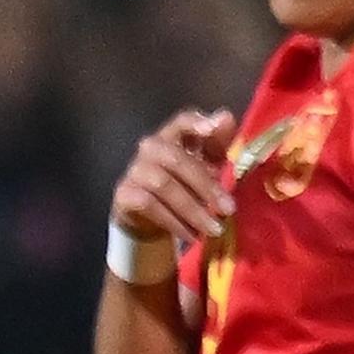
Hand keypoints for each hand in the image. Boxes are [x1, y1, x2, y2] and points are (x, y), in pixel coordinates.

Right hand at [111, 110, 236, 246]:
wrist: (149, 218)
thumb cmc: (184, 185)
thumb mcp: (207, 165)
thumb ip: (218, 143)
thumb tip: (226, 117)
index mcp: (173, 135)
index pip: (181, 121)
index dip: (195, 123)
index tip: (212, 129)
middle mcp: (150, 148)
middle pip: (176, 159)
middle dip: (205, 185)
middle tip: (229, 208)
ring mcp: (134, 170)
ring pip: (164, 185)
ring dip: (192, 210)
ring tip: (214, 228)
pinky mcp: (124, 194)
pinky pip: (149, 206)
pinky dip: (174, 222)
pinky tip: (192, 236)